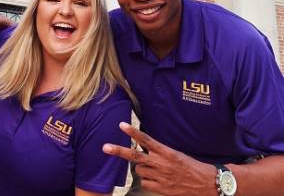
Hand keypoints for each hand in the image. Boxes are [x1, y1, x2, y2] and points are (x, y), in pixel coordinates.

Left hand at [103, 122, 217, 195]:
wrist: (207, 184)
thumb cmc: (192, 167)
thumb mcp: (176, 154)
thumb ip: (159, 152)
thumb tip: (144, 150)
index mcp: (166, 152)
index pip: (146, 140)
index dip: (133, 132)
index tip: (121, 125)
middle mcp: (161, 163)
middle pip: (134, 156)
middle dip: (118, 151)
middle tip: (105, 147)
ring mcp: (160, 177)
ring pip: (139, 170)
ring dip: (142, 169)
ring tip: (155, 169)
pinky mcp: (161, 188)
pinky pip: (145, 182)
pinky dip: (148, 181)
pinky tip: (159, 180)